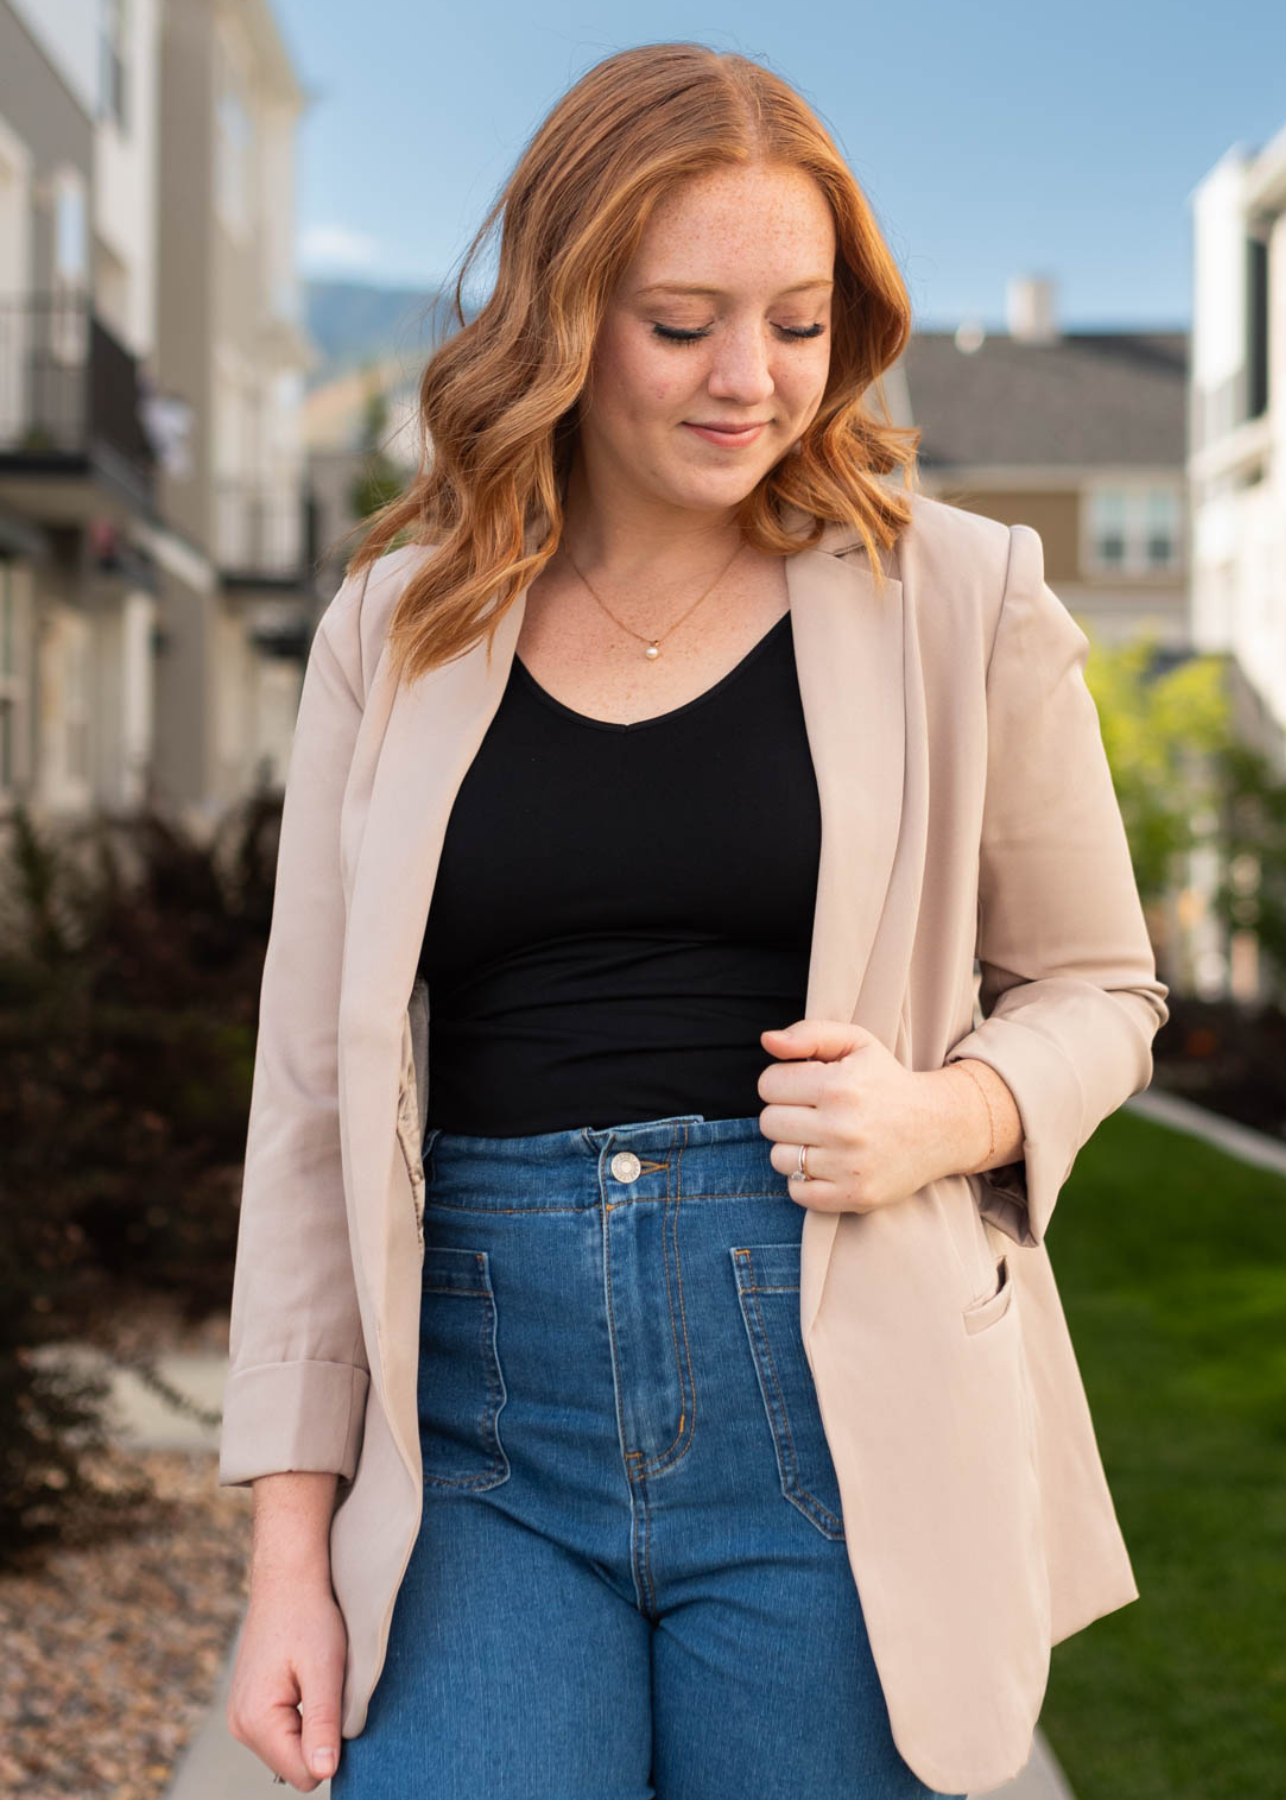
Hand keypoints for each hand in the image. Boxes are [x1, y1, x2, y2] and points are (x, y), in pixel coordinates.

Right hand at [226, 1569, 346, 1788]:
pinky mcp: (249, 1707)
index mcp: (256, 1721)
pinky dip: (301, 1715)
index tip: (340, 1708)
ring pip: (289, 1750)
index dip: (332, 1750)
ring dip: (312, 1725)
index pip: (304, 1775)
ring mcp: (241, 1717)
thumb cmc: (309, 1617)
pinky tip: (304, 1681)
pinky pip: (282, 1732)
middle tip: (329, 1689)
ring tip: (315, 1681)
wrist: (287, 1579)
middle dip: (320, 1737)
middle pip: (295, 1766)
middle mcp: (240, 1726)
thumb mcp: (325, 1669)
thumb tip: (324, 1774)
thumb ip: (322, 1723)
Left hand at [757, 1018, 942, 1214]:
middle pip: (769, 1122)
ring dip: (794, 1148)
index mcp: (839, 1084)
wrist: (939, 1126)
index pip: (768, 1085)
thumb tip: (768, 1041)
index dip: (782, 1082)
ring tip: (822, 1139)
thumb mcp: (857, 1042)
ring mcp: (849, 1165)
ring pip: (779, 1158)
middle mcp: (843, 1126)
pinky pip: (798, 1192)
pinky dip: (805, 1181)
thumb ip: (809, 1034)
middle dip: (786, 1114)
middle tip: (814, 1113)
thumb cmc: (887, 1081)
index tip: (805, 1086)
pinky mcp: (855, 1195)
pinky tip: (827, 1164)